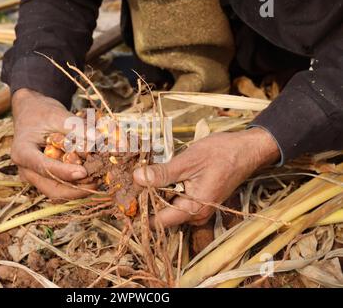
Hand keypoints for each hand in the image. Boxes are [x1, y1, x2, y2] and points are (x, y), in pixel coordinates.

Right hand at [11, 88, 92, 198]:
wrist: (33, 113)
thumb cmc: (42, 113)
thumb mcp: (57, 114)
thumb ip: (76, 127)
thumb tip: (97, 139)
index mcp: (22, 152)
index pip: (43, 167)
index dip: (64, 172)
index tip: (84, 172)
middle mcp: (27, 170)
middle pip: (52, 189)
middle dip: (77, 188)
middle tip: (99, 178)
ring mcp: (36, 178)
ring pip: (59, 193)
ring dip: (80, 189)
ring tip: (99, 177)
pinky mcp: (46, 180)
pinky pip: (63, 188)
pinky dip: (79, 185)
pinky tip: (94, 176)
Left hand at [133, 128, 279, 227]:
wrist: (246, 149)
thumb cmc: (222, 154)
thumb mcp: (188, 161)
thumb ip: (162, 173)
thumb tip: (137, 178)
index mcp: (194, 209)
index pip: (159, 221)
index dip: (140, 211)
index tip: (123, 201)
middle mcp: (196, 215)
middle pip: (162, 214)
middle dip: (145, 200)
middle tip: (127, 183)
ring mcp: (198, 209)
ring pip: (168, 207)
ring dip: (154, 194)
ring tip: (139, 177)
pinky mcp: (199, 200)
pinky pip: (176, 200)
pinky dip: (165, 190)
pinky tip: (157, 176)